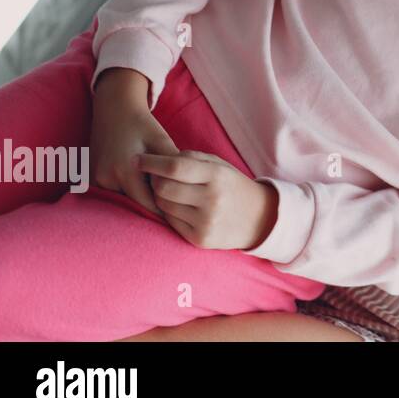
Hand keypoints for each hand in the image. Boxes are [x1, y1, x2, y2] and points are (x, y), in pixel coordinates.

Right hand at [90, 68, 179, 217]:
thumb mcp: (161, 141)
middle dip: (152, 208)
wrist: (114, 109)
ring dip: (138, 201)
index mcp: (125, 170)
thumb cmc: (142, 124)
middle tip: (174, 213)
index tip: (180, 217)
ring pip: (123, 200)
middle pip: (134, 204)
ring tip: (161, 202)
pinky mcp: (91, 178)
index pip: (147, 203)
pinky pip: (113, 194)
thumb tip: (188, 188)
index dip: (164, 212)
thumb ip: (172, 165)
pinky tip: (142, 191)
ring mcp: (96, 180)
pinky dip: (127, 195)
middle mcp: (107, 178)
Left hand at [137, 150, 277, 250]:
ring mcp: (205, 222)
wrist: (260, 219)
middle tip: (154, 176)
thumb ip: (191, 159)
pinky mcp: (199, 239)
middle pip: (163, 188)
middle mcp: (211, 199)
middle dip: (153, 180)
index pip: (175, 167)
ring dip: (160, 196)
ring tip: (169, 190)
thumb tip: (159, 159)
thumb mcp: (220, 166)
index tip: (138, 159)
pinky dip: (169, 212)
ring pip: (163, 206)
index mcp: (217, 176)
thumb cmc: (233, 186)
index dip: (151, 162)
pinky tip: (178, 206)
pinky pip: (170, 222)